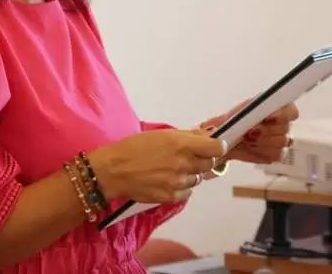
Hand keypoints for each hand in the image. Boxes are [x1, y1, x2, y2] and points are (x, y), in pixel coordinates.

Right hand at [88, 129, 226, 203]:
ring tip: (172, 169)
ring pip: (198, 178)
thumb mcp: (161, 134)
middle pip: (209, 163)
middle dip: (202, 159)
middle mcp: (184, 164)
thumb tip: (208, 135)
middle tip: (187, 157)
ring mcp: (179, 182)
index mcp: (182, 144)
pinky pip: (188, 191)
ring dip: (190, 173)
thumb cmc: (135, 147)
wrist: (114, 171)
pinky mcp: (173, 196)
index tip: (211, 147)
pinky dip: (182, 186)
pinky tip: (167, 180)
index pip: (217, 148)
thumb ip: (187, 135)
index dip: (217, 147)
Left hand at [201, 100, 299, 164]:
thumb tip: (247, 115)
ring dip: (261, 142)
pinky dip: (261, 152)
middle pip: (284, 128)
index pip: (290, 110)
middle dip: (265, 131)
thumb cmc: (232, 122)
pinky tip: (251, 147)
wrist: (225, 139)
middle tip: (249, 132)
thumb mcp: (235, 113)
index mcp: (275, 107)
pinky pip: (275, 154)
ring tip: (247, 139)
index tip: (267, 117)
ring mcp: (281, 139)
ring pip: (280, 142)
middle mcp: (282, 122)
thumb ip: (245, 112)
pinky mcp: (275, 153)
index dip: (281, 114)